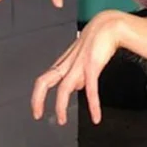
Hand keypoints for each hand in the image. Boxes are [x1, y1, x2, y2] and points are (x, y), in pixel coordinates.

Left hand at [32, 11, 126, 125]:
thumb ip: (80, 74)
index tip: (37, 109)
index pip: (44, 80)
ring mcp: (78, 65)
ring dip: (60, 107)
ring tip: (62, 121)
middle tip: (37, 115)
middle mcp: (68, 64)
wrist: (109, 25)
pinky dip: (93, 106)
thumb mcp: (84, 59)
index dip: (37, 95)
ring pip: (63, 89)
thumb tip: (78, 88)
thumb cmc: (98, 39)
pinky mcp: (92, 66)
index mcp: (65, 63)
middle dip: (37, 99)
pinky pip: (91, 90)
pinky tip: (96, 117)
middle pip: (44, 82)